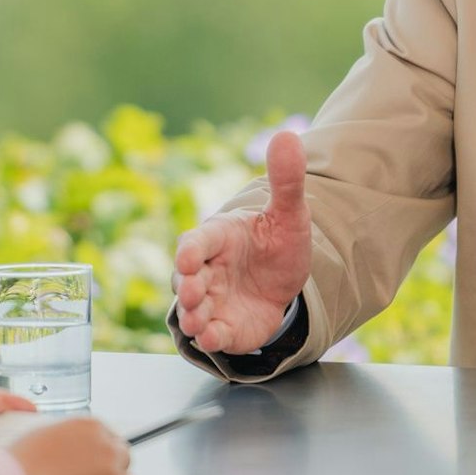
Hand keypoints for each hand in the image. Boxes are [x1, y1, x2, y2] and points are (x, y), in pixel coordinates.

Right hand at [5, 416, 137, 474]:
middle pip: (124, 462)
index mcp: (93, 428)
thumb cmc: (17, 465)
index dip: (102, 454)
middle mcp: (108, 452)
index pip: (113, 439)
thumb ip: (69, 439)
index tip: (94, 464)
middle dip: (111, 472)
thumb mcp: (44, 434)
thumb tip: (75, 449)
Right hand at [173, 130, 312, 354]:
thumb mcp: (289, 213)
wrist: (284, 281)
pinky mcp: (223, 327)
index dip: (191, 249)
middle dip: (186, 286)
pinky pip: (211, 335)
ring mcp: (212, 301)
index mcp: (218, 237)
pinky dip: (210, 338)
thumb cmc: (276, 242)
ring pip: (192, 309)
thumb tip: (287, 136)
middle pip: (186, 278)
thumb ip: (285, 180)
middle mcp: (207, 270)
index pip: (197, 241)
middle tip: (192, 291)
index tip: (190, 257)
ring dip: (192, 316)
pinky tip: (213, 338)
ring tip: (197, 322)